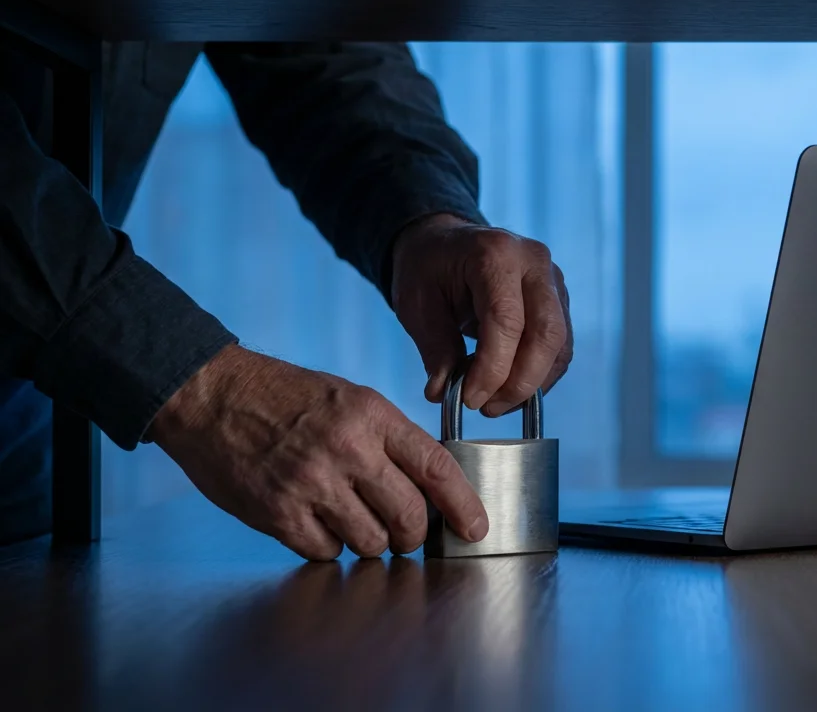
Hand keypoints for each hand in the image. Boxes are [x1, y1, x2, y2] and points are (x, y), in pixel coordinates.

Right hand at [147, 344, 487, 560]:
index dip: (462, 504)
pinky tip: (317, 522)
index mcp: (372, 415)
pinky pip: (326, 552)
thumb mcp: (350, 399)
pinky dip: (328, 546)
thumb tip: (429, 484)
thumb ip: (389, 439)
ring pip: (370, 542)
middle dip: (413, 535)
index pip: (435, 467)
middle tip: (404, 533)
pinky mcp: (278, 513)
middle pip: (408, 515)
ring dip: (370, 542)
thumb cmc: (284, 396)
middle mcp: (347, 449)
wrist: (210, 395)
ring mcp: (311, 483)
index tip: (474, 528)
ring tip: (352, 520)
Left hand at [390, 213, 572, 415]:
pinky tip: (510, 389)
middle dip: (520, 382)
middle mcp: (534, 262)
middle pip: (547, 334)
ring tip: (495, 404)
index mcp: (495, 253)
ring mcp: (553, 280)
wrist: (445, 242)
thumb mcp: (416, 303)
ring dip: (532, 384)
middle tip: (487, 408)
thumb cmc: (428, 268)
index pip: (507, 321)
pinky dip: (540, 376)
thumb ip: (435, 348)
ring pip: (560, 345)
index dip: (492, 369)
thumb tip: (444, 394)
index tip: (469, 400)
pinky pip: (561, 347)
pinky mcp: (559, 300)